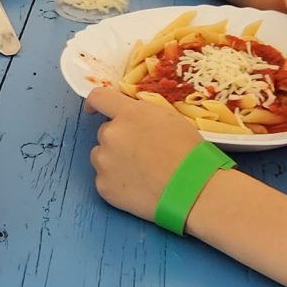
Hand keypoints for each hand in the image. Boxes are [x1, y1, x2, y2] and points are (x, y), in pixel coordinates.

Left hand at [85, 85, 207, 222]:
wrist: (193, 189)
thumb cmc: (188, 153)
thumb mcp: (170, 118)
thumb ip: (143, 113)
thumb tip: (130, 114)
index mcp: (128, 114)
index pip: (99, 97)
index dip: (95, 103)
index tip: (93, 109)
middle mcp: (111, 134)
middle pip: (105, 132)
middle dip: (118, 139)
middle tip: (140, 153)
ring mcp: (105, 162)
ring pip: (101, 156)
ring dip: (114, 160)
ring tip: (140, 172)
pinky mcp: (104, 186)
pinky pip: (105, 179)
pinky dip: (117, 182)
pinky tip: (137, 186)